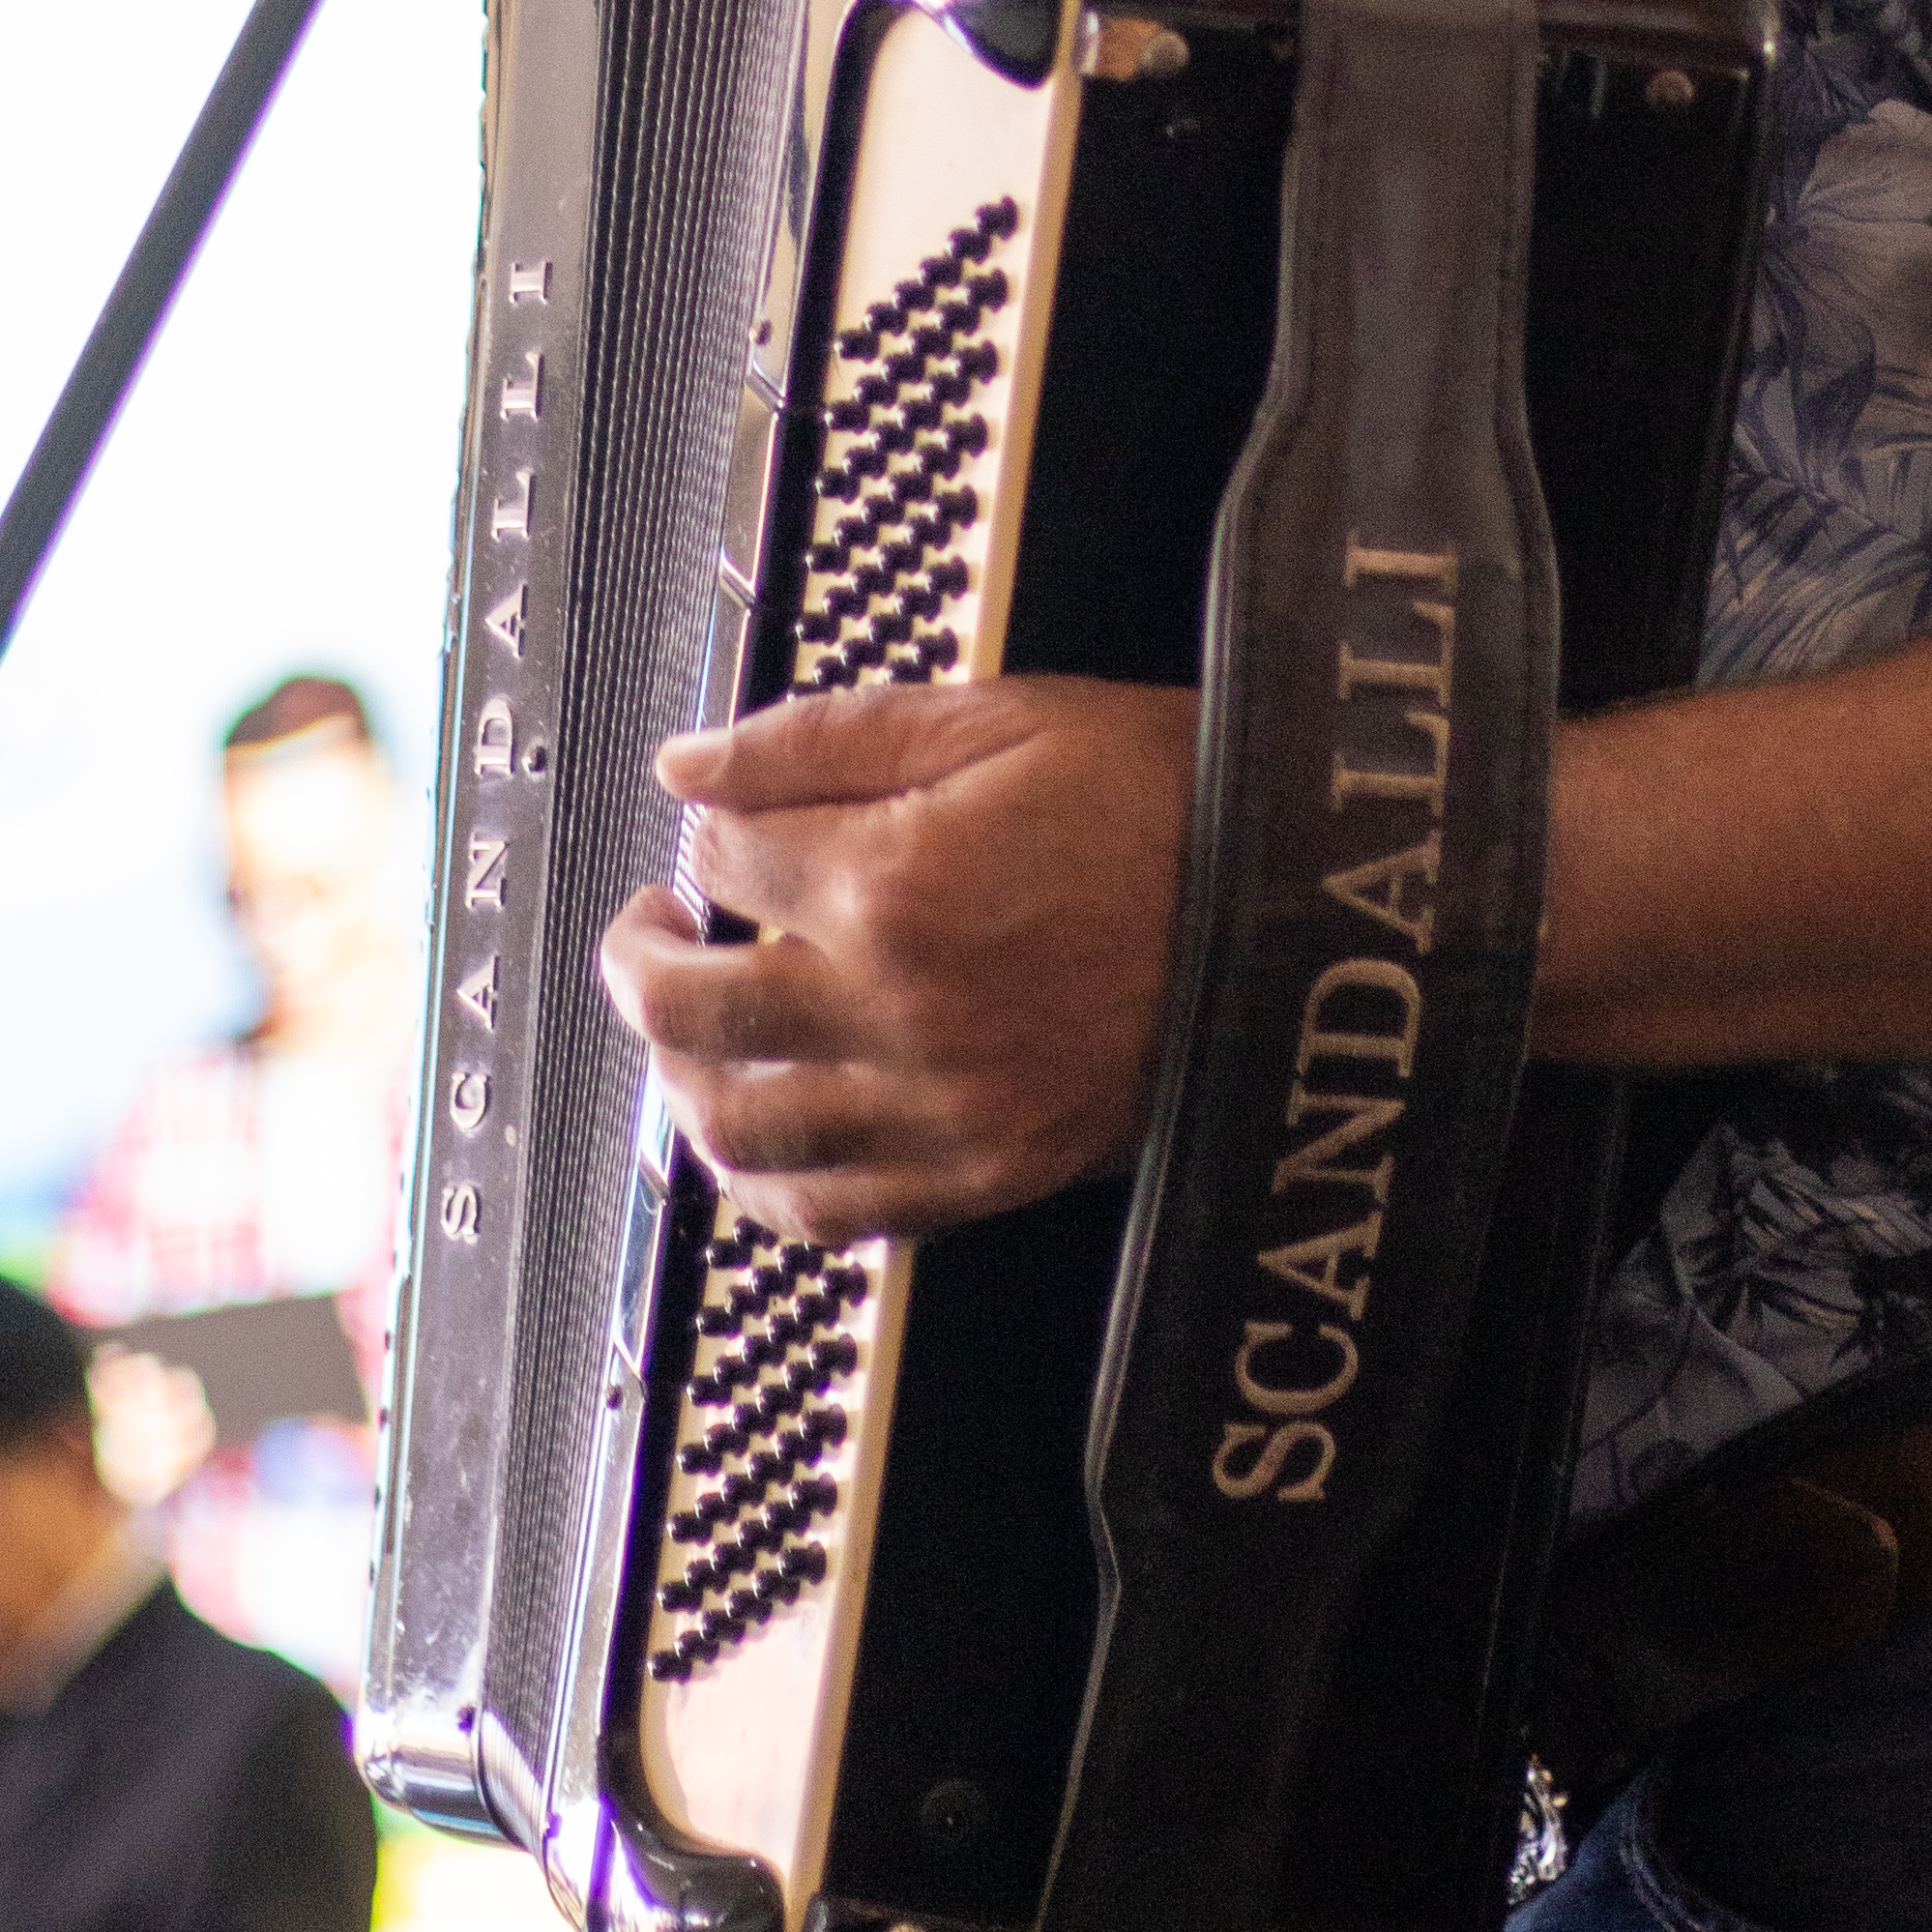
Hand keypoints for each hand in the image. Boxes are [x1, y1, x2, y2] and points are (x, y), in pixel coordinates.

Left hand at [598, 673, 1194, 1241]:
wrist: (1290, 908)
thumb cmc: (1160, 803)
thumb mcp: (994, 718)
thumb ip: (822, 736)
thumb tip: (689, 761)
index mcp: (891, 882)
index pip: (719, 860)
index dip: (709, 830)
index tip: (729, 818)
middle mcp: (894, 1009)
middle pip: (688, 1004)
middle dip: (641, 956)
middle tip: (650, 927)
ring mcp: (934, 1107)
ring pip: (735, 1125)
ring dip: (681, 1072)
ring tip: (691, 1027)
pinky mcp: (981, 1172)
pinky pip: (826, 1212)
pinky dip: (763, 1181)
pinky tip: (758, 1130)